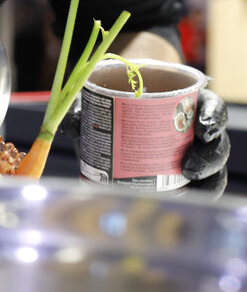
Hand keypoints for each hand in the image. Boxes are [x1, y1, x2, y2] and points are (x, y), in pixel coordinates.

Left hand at [60, 87, 230, 197]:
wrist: (117, 106)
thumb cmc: (117, 98)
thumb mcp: (109, 95)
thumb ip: (90, 108)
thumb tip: (75, 124)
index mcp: (184, 103)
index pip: (210, 109)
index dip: (211, 118)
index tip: (202, 128)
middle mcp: (193, 128)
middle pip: (215, 144)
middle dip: (209, 158)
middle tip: (187, 167)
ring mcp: (191, 152)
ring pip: (212, 168)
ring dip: (206, 178)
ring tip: (184, 182)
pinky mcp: (182, 174)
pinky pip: (199, 186)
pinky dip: (196, 192)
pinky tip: (183, 196)